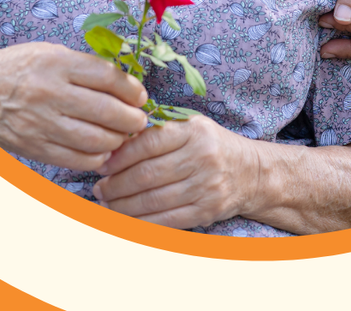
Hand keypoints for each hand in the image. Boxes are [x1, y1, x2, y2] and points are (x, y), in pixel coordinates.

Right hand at [0, 42, 146, 169]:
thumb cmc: (13, 69)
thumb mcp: (46, 52)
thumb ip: (82, 66)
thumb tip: (123, 82)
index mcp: (55, 63)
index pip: (108, 77)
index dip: (132, 89)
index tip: (140, 95)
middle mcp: (50, 93)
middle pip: (108, 111)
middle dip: (133, 118)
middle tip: (139, 119)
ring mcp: (42, 123)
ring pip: (97, 140)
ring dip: (118, 140)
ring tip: (122, 135)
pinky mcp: (36, 147)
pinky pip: (78, 159)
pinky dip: (97, 157)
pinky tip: (101, 149)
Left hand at [92, 115, 259, 229]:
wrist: (252, 172)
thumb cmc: (210, 146)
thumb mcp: (190, 127)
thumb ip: (157, 132)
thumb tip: (113, 147)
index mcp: (193, 131)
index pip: (148, 143)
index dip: (120, 157)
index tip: (102, 165)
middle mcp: (202, 157)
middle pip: (147, 174)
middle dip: (116, 185)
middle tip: (99, 189)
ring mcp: (206, 186)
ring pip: (154, 200)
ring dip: (124, 206)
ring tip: (107, 204)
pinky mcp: (207, 210)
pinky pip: (167, 220)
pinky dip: (142, 223)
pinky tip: (126, 220)